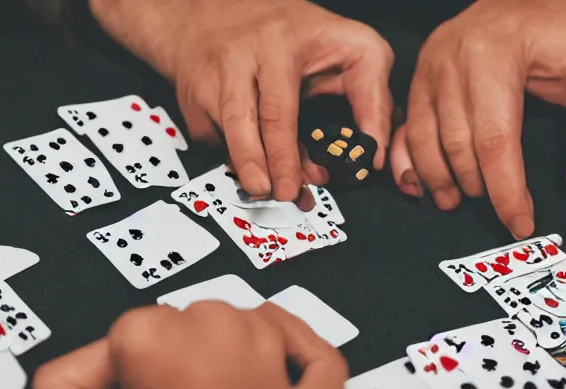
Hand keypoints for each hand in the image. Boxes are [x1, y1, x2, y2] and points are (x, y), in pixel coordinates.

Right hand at [33, 301, 347, 388]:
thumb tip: (84, 374)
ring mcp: (271, 364)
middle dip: (175, 360)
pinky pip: (312, 353)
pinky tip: (272, 369)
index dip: (119, 375)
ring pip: (245, 325)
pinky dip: (295, 355)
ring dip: (230, 358)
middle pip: (185, 321)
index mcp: (153, 342)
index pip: (125, 333)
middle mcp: (215, 336)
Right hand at [89, 0, 392, 200]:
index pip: (291, 101)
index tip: (325, 174)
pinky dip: (232, 156)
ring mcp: (214, 76)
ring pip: (229, 128)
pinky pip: (213, 136)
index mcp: (285, 44)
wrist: (211, 13)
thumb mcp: (346, 45)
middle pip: (255, 115)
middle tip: (286, 193)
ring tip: (262, 190)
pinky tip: (252, 163)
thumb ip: (370, 95)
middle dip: (273, 160)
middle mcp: (246, 56)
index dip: (298, 145)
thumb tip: (372, 153)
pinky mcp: (192, 97)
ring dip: (246, 165)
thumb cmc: (288, 33)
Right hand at [390, 0, 565, 238]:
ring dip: (439, 180)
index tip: (521, 222)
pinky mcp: (418, 75)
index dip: (507, 189)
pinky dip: (409, 161)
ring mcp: (429, 66)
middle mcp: (451, 59)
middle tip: (499, 211)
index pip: (496, 139)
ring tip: (458, 202)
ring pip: (425, 140)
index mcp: (494, 55)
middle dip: (478, 187)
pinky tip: (421, 184)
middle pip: (457, 144)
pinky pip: (405, 127)